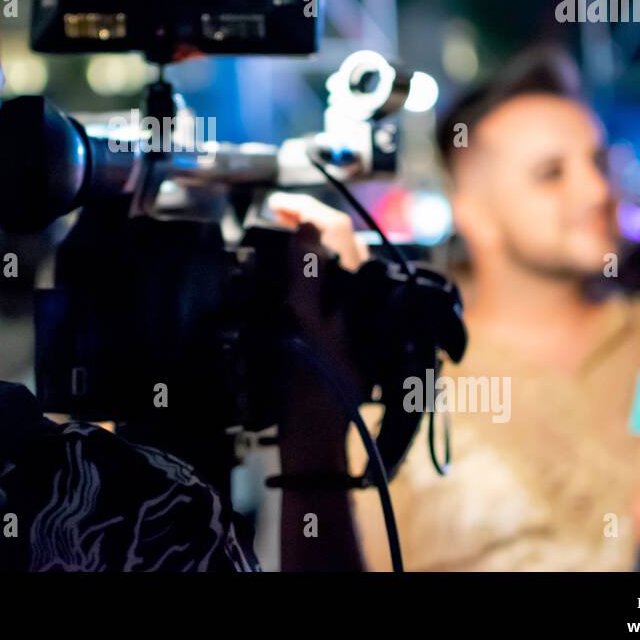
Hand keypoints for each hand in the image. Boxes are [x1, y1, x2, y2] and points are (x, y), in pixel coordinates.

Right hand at [270, 197, 366, 468]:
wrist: (319, 435)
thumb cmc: (309, 385)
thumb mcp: (302, 325)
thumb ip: (307, 275)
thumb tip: (305, 229)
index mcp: (356, 290)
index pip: (335, 229)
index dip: (306, 209)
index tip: (275, 204)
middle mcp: (364, 296)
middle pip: (341, 240)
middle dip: (310, 220)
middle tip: (275, 216)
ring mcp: (359, 313)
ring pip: (341, 259)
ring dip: (314, 241)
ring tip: (283, 236)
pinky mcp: (350, 329)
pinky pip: (337, 283)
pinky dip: (317, 267)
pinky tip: (298, 273)